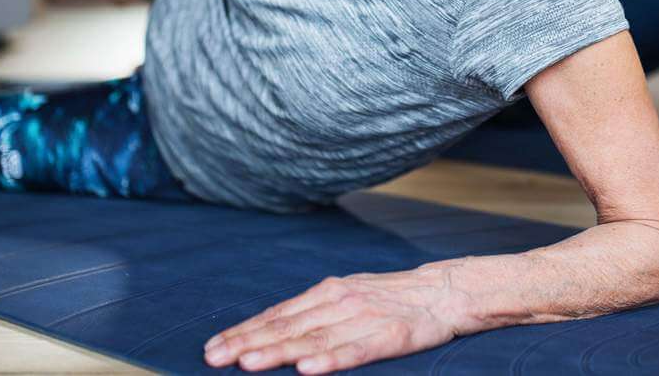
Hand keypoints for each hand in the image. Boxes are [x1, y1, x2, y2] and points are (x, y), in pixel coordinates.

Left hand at [203, 264, 468, 372]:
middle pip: (287, 326)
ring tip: (248, 364)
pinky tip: (307, 370)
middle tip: (214, 358)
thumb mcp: (348, 294)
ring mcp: (365, 318)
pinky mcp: (390, 336)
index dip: (244, 331)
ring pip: (313, 339)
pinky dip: (329, 360)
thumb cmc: (391, 298)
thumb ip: (314, 310)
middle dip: (247, 343)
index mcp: (328, 291)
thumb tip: (271, 328)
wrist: (445, 291)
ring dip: (278, 352)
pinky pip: (355, 351)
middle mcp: (341, 301)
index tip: (213, 346)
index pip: (277, 314)